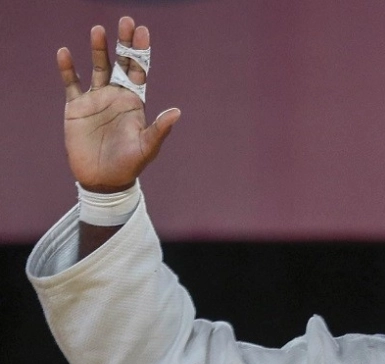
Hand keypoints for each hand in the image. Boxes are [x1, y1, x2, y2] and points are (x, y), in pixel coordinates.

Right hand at [59, 16, 179, 191]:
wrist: (104, 179)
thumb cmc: (130, 165)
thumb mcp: (147, 148)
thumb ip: (159, 129)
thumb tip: (177, 112)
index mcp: (135, 102)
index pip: (139, 71)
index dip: (140, 52)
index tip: (142, 31)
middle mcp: (116, 96)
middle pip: (119, 63)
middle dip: (123, 43)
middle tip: (125, 21)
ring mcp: (96, 100)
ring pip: (97, 68)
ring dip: (98, 50)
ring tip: (98, 30)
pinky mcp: (76, 108)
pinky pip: (71, 84)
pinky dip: (68, 69)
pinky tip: (65, 53)